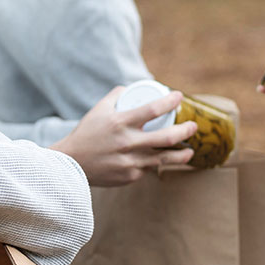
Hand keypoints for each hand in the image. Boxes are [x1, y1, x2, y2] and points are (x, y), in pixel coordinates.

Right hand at [50, 87, 197, 186]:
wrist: (72, 163)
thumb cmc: (86, 133)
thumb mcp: (98, 110)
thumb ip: (116, 96)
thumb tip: (131, 88)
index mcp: (120, 123)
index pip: (152, 109)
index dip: (170, 101)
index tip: (179, 96)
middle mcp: (127, 142)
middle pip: (168, 137)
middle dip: (186, 130)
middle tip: (193, 126)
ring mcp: (130, 161)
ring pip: (165, 158)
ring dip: (182, 154)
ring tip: (189, 150)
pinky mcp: (130, 176)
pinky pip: (149, 168)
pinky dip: (156, 163)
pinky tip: (162, 160)